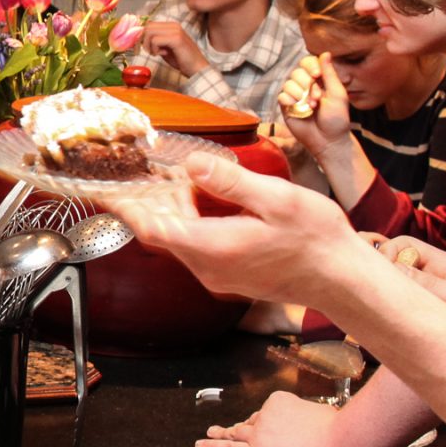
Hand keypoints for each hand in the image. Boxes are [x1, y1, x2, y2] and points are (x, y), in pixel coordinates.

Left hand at [107, 154, 372, 309]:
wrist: (343, 280)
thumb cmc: (317, 240)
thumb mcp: (277, 199)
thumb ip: (231, 182)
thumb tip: (191, 166)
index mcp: (213, 248)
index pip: (151, 228)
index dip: (124, 206)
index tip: (102, 189)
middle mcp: (208, 268)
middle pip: (160, 232)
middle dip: (148, 200)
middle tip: (138, 170)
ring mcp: (217, 275)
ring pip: (178, 239)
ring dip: (172, 209)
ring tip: (175, 178)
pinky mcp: (228, 275)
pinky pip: (195, 246)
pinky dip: (190, 222)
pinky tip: (203, 199)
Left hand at [140, 19, 203, 73]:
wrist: (197, 68)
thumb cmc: (181, 60)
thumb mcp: (165, 48)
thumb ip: (155, 41)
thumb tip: (142, 38)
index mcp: (172, 26)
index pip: (150, 24)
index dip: (144, 36)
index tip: (147, 47)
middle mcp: (174, 25)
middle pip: (148, 26)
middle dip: (144, 40)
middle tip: (151, 51)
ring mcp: (176, 30)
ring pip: (149, 32)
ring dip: (149, 45)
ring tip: (157, 53)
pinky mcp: (176, 38)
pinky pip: (155, 40)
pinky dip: (155, 49)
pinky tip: (162, 54)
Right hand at [196, 391, 364, 446]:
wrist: (337, 444)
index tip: (200, 444)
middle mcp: (257, 435)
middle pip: (236, 432)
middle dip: (221, 433)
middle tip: (211, 432)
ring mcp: (267, 416)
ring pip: (256, 419)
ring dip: (254, 423)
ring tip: (254, 425)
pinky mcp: (278, 401)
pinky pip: (275, 405)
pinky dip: (278, 409)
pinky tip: (287, 413)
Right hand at [278, 54, 350, 154]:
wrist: (328, 140)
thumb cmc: (337, 118)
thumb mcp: (337, 94)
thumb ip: (330, 74)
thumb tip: (325, 53)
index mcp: (319, 80)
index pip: (308, 62)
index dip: (310, 66)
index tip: (316, 75)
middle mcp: (305, 85)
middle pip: (297, 71)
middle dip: (308, 85)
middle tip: (317, 99)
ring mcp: (294, 96)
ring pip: (288, 83)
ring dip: (300, 94)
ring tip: (311, 107)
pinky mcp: (286, 107)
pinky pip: (281, 96)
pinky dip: (290, 101)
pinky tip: (299, 109)